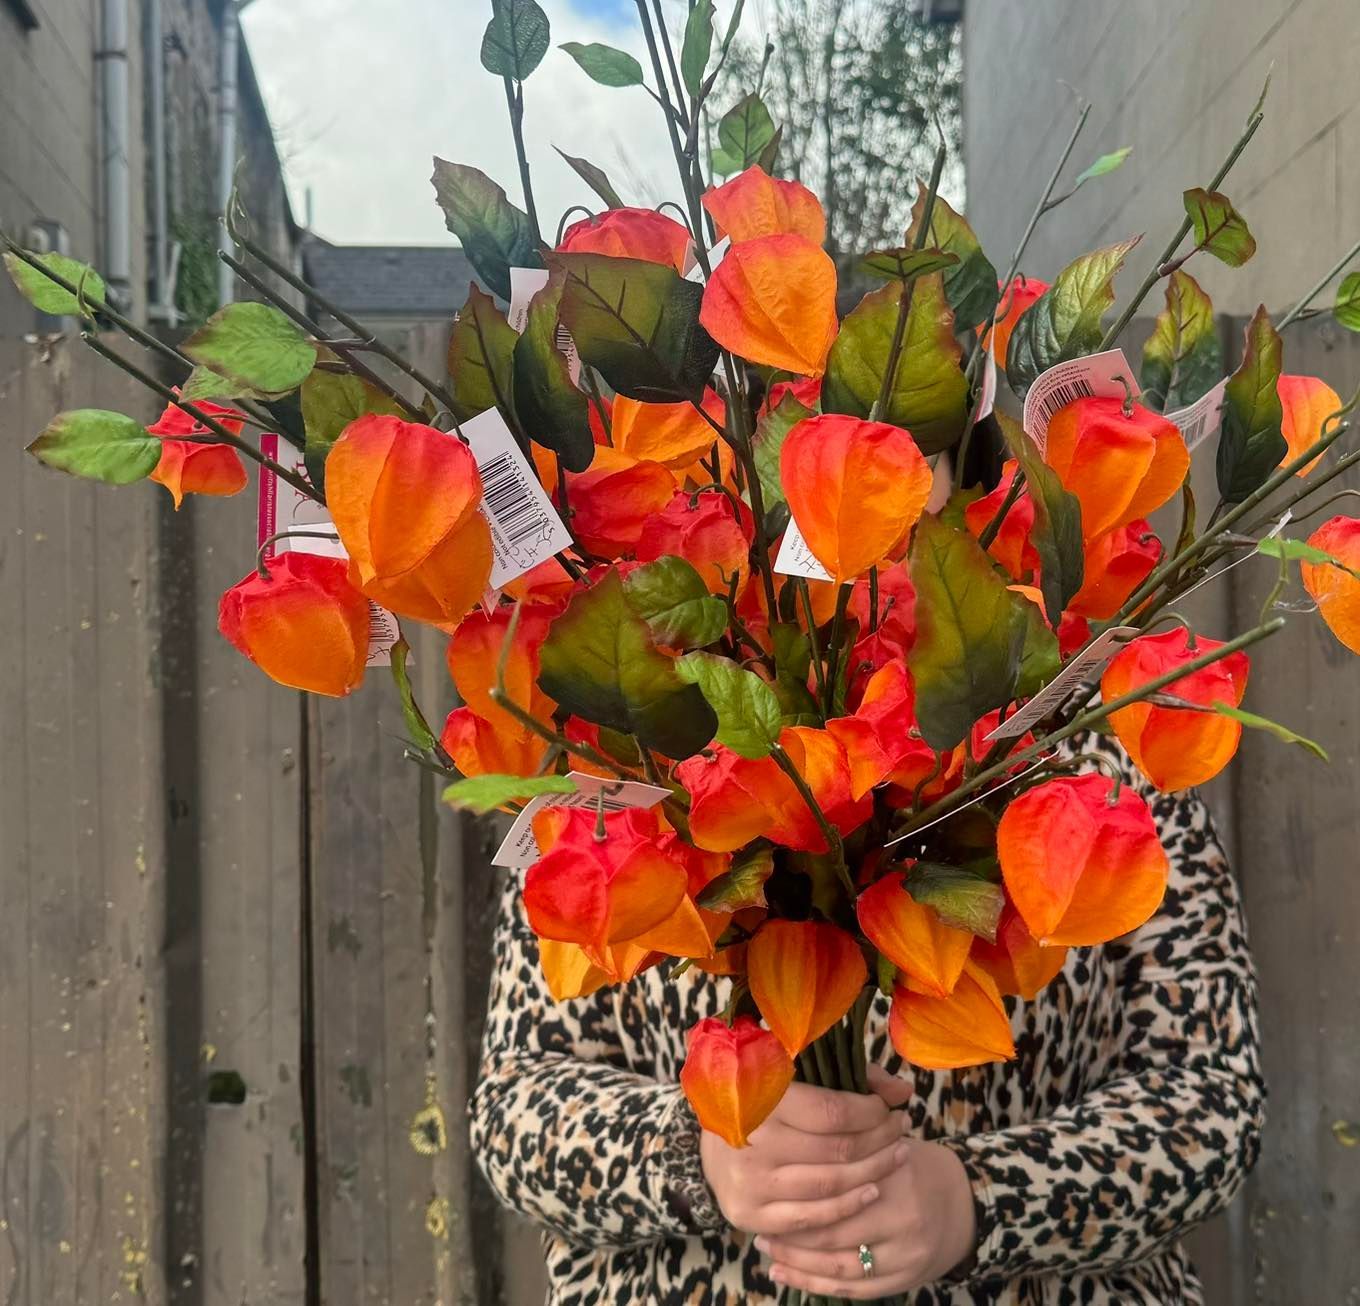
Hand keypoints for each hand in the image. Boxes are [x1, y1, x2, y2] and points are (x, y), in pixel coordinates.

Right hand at [700, 1082, 909, 1238]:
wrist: (712, 1140)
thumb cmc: (763, 1100)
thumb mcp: (799, 1074)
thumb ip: (852, 1077)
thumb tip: (902, 1091)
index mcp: (759, 1098)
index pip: (833, 1112)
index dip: (871, 1112)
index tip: (890, 1108)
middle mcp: (751, 1141)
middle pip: (837, 1151)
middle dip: (879, 1140)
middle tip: (900, 1131)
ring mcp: (749, 1181)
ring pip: (829, 1186)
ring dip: (873, 1173)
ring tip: (896, 1157)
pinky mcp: (748, 1213)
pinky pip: (811, 1218)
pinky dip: (847, 1207)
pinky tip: (871, 1191)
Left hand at [754, 1068, 976, 1298]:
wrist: (959, 1203)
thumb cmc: (905, 1163)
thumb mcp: (884, 1135)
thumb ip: (848, 1125)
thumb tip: (795, 1100)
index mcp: (895, 1172)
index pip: (836, 1184)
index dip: (796, 1188)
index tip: (767, 1184)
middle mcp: (904, 1214)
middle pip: (834, 1228)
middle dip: (791, 1230)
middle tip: (759, 1225)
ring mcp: (906, 1251)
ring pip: (839, 1265)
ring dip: (797, 1261)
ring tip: (767, 1249)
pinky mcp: (904, 1278)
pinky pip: (853, 1289)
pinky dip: (815, 1284)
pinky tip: (786, 1273)